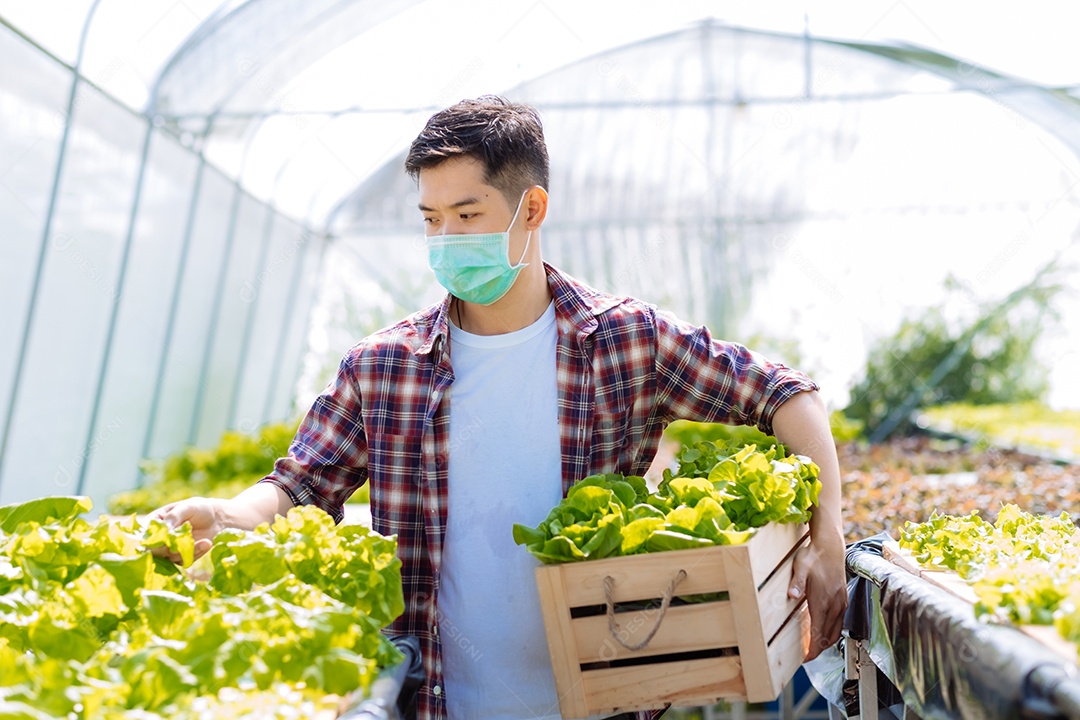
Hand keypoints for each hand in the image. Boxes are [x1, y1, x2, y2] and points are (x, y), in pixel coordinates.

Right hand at [148, 497, 223, 563]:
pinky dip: (196, 553)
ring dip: (186, 550)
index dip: (150, 540)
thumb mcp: (187, 507)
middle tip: (185, 541)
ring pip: (170, 557)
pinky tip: (206, 543)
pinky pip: (184, 561)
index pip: (144, 534)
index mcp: (154, 522)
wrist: (217, 518)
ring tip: (204, 540)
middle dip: (169, 548)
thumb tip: (164, 529)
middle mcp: (158, 538)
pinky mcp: (181, 557)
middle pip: (154, 551)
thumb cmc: (199, 508)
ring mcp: (169, 549)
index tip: (164, 539)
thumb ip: (174, 517)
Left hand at [788, 529, 846, 660]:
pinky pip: (839, 622)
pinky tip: (822, 630)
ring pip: (836, 631)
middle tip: (806, 656)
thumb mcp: (800, 567)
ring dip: (825, 642)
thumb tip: (792, 596)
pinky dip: (831, 631)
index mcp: (823, 602)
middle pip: (828, 637)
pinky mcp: (843, 599)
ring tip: (813, 647)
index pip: (819, 635)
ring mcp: (841, 603)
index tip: (804, 659)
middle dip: (818, 650)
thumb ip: (796, 583)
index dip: (812, 650)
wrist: (830, 546)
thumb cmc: (814, 556)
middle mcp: (835, 606)